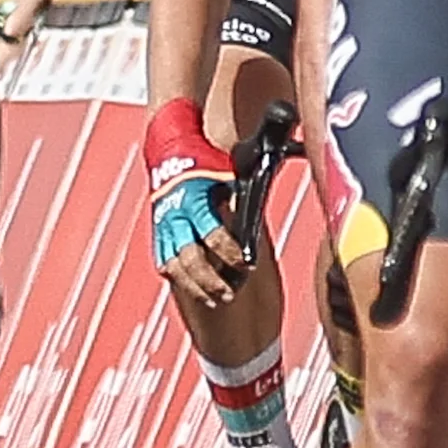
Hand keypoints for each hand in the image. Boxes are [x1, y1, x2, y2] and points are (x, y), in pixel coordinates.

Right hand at [142, 100, 243, 301]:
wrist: (171, 149)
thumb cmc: (207, 161)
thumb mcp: (230, 171)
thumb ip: (252, 184)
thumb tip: (288, 178)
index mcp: (195, 199)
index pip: (211, 233)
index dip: (229, 252)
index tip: (246, 265)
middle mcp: (176, 215)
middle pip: (189, 258)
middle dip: (210, 280)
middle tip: (228, 293)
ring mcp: (164, 226)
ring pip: (175, 267)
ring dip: (196, 286)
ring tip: (216, 298)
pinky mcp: (159, 233)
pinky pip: (165, 262)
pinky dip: (181, 279)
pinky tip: (197, 290)